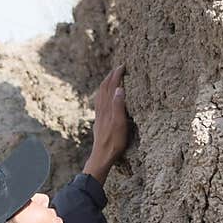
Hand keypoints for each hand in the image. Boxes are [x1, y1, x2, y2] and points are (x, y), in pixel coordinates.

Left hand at [83, 65, 130, 185]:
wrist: (102, 156)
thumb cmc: (114, 142)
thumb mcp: (120, 124)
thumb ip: (119, 106)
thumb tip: (119, 88)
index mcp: (108, 107)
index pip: (112, 86)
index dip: (117, 75)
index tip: (123, 66)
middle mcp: (102, 109)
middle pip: (104, 87)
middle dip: (111, 76)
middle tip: (118, 68)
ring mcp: (99, 115)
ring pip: (100, 94)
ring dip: (105, 83)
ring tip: (111, 78)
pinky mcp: (99, 121)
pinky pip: (99, 102)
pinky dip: (102, 94)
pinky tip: (103, 97)